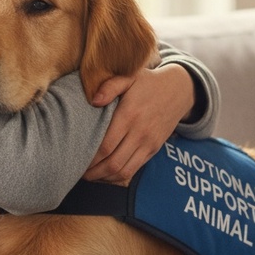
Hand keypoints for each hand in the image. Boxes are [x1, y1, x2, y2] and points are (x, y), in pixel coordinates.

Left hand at [83, 64, 195, 184]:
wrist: (178, 90)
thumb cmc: (147, 83)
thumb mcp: (129, 77)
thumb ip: (110, 86)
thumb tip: (94, 101)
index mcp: (129, 115)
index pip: (106, 145)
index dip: (90, 157)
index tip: (76, 158)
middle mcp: (139, 132)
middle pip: (113, 162)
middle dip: (93, 172)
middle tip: (78, 172)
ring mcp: (148, 143)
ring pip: (124, 170)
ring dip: (104, 178)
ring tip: (90, 176)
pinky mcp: (154, 149)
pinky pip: (134, 170)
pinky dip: (118, 177)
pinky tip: (106, 174)